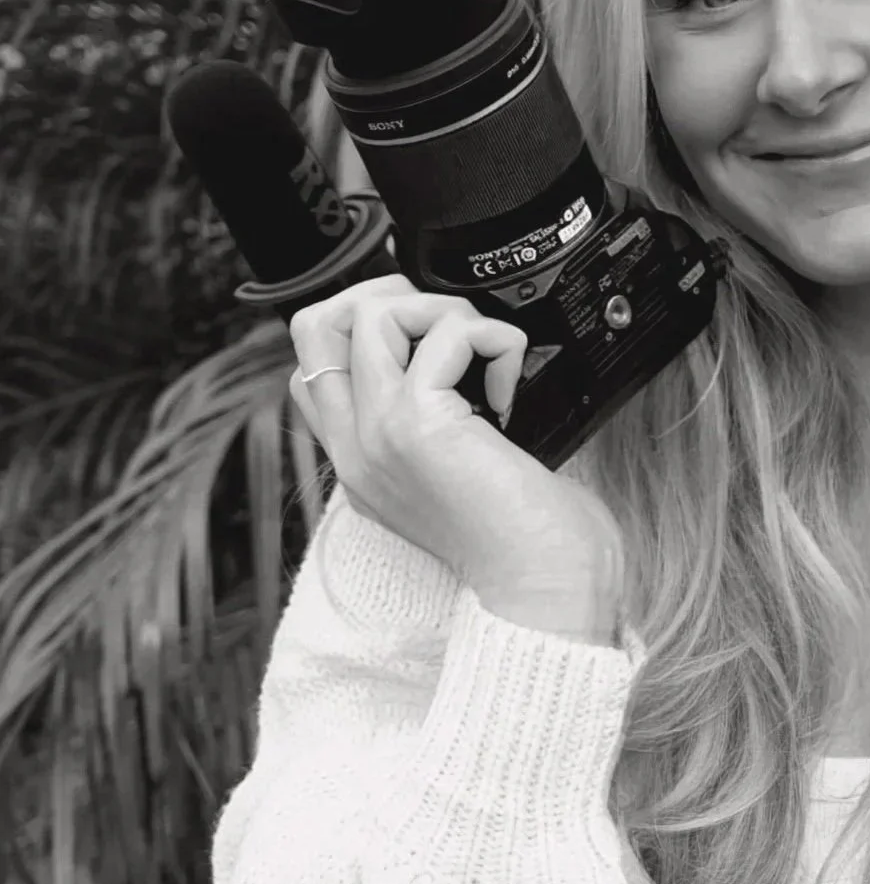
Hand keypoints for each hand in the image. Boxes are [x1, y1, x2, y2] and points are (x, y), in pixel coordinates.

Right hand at [286, 275, 623, 642]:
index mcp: (360, 462)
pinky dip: (493, 339)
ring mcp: (379, 434)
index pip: (312, 367)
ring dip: (443, 312)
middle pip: (317, 326)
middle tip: (450, 328)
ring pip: (369, 315)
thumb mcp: (461, 475)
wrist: (543, 587)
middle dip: (387, 297)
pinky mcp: (418, 424)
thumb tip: (462, 364)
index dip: (361, 328)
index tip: (427, 336)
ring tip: (485, 355)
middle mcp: (356, 448)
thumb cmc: (525, 537)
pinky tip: (511, 388)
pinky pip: (446, 336)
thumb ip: (440, 426)